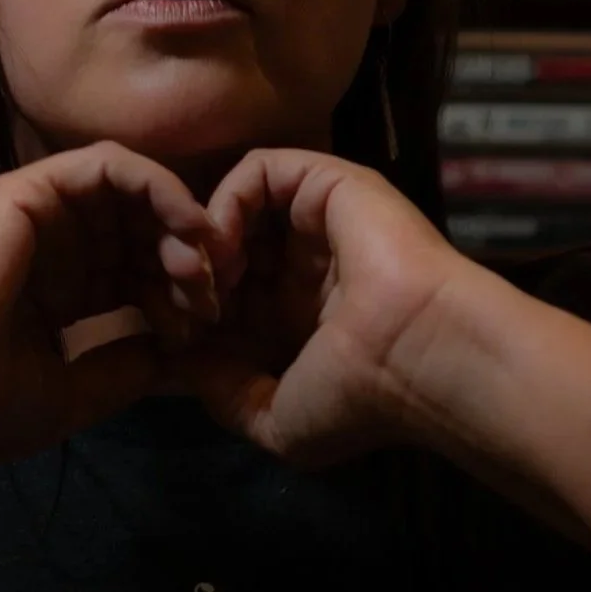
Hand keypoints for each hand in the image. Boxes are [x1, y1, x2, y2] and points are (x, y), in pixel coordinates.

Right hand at [0, 141, 225, 464]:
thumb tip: (174, 353)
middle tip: (213, 299)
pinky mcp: (33, 188)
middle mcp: (55, 247)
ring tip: (204, 262)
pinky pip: (111, 164)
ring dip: (179, 221)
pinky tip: (188, 225)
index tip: (204, 334)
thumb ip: (123, 367)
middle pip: (143, 230)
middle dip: (189, 261)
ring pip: (135, 193)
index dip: (179, 298)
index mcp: (60, 294)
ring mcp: (42, 214)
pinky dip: (159, 187)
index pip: (138, 274)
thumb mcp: (72, 394)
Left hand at [177, 149, 470, 467]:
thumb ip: (226, 395)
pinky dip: (227, 202)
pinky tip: (221, 247)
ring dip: (204, 237)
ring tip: (199, 277)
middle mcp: (306, 265)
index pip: (226, 297)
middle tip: (178, 304)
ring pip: (238, 206)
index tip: (170, 342)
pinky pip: (261, 169)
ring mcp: (317, 222)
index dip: (189, 312)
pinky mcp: (328, 184)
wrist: (420, 358)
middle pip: (225, 247)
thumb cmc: (358, 399)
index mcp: (299, 317)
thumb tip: (181, 365)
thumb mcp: (278, 421)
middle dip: (188, 272)